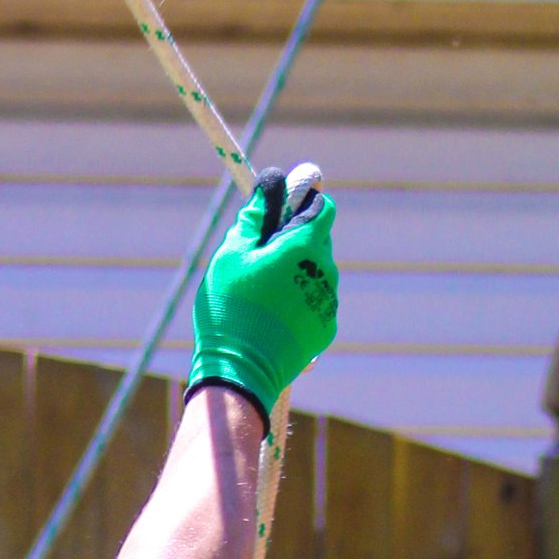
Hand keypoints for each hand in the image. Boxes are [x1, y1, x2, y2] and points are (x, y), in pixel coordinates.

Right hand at [187, 179, 337, 421]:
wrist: (240, 373)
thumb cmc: (230, 311)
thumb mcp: (230, 256)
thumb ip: (254, 218)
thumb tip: (271, 184)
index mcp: (304, 246)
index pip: (323, 206)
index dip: (304, 203)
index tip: (282, 212)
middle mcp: (325, 270)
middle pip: (319, 240)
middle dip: (296, 240)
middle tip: (262, 258)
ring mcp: (328, 301)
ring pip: (318, 272)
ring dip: (298, 273)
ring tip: (264, 295)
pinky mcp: (325, 328)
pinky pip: (316, 302)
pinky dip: (300, 303)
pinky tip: (273, 318)